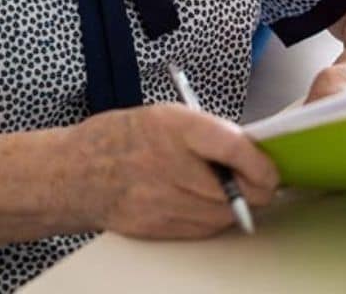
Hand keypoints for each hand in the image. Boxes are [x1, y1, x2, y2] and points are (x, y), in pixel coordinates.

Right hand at [73, 104, 278, 239]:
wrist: (75, 173)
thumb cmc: (120, 138)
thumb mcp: (164, 116)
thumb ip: (207, 133)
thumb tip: (250, 152)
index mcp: (172, 127)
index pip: (233, 148)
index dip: (260, 163)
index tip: (270, 169)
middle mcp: (167, 165)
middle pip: (236, 190)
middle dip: (255, 188)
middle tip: (259, 180)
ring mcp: (161, 200)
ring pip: (224, 215)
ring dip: (235, 205)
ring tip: (224, 188)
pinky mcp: (157, 227)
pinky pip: (203, 229)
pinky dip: (212, 218)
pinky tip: (200, 202)